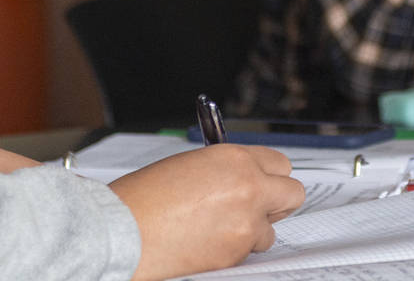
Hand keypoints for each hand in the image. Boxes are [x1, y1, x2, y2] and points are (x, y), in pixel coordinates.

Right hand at [110, 144, 305, 279]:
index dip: (269, 174)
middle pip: (292, 193)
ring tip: (216, 229)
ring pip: (270, 230)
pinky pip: (248, 252)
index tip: (263, 181)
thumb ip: (225, 170)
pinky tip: (205, 243)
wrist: (121, 232)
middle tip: (258, 206)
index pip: (279, 163)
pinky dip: (232, 250)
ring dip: (251, 231)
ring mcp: (246, 223)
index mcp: (234, 158)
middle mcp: (248, 187)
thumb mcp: (190, 166)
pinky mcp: (236, 254)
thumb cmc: (142, 197)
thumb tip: (245, 178)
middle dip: (277, 201)